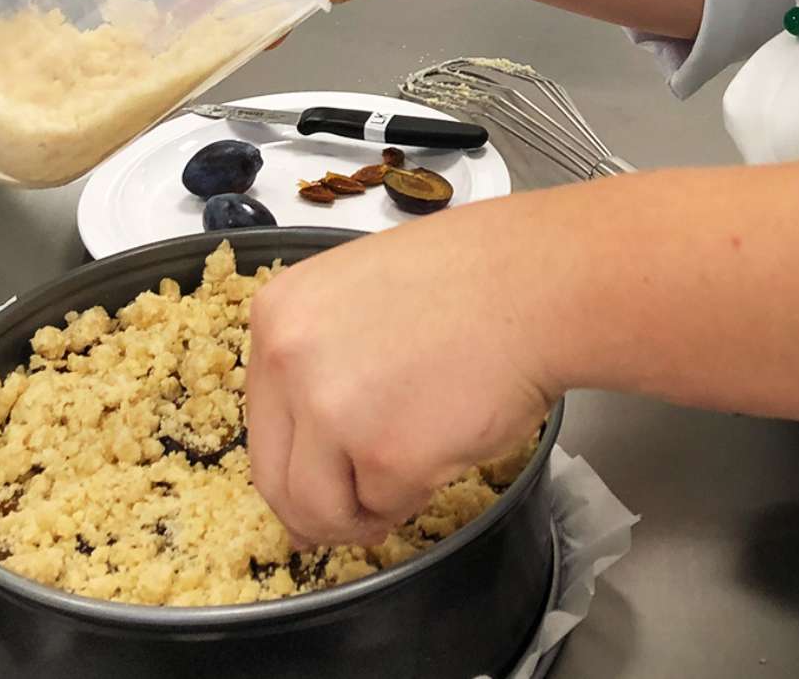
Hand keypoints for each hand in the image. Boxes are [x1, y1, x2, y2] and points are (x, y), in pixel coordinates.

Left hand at [246, 197, 556, 545]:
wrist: (536, 285)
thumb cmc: (470, 282)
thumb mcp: (360, 295)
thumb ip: (322, 362)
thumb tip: (306, 451)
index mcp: (277, 317)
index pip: (262, 421)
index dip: (296, 462)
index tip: (318, 480)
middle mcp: (288, 362)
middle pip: (276, 478)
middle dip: (317, 511)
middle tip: (356, 517)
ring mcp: (332, 410)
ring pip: (322, 508)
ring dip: (363, 513)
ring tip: (412, 478)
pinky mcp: (387, 455)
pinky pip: (387, 505)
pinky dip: (419, 493)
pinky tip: (447, 445)